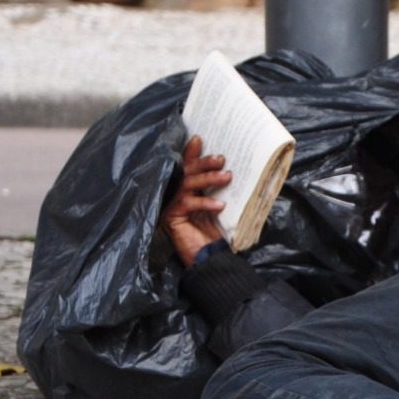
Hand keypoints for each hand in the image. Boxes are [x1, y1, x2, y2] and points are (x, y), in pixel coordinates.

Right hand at [162, 135, 229, 267]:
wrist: (207, 259)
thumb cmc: (213, 234)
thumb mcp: (217, 207)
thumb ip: (215, 190)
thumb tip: (228, 170)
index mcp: (184, 191)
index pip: (187, 167)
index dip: (191, 153)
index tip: (199, 139)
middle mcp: (173, 196)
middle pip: (186, 172)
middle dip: (204, 163)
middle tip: (221, 159)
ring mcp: (170, 206)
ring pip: (187, 184)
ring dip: (208, 178)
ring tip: (227, 177)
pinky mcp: (171, 218)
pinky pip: (188, 203)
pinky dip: (205, 202)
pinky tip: (220, 205)